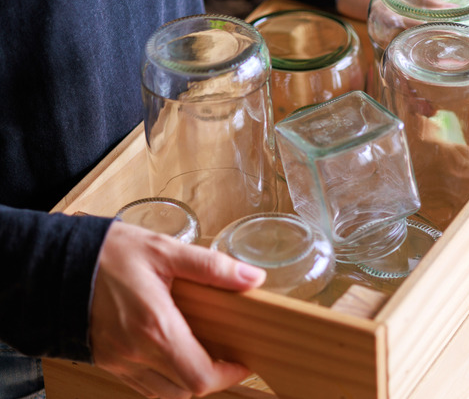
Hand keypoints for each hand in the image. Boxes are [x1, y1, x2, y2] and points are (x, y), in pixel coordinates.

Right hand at [90, 221, 265, 398]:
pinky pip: (140, 385)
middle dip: (211, 379)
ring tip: (201, 355)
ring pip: (162, 394)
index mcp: (155, 327)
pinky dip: (162, 379)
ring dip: (186, 382)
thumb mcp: (165, 250)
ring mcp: (117, 361)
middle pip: (184, 392)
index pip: (200, 376)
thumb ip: (212, 268)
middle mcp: (135, 353)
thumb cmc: (107, 253)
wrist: (50, 262)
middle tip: (226, 358)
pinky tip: (171, 353)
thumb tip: (253, 278)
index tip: (242, 362)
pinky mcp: (105, 360)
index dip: (229, 375)